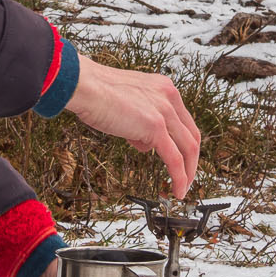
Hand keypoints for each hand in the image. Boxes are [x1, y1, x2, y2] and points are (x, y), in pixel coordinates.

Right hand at [63, 58, 200, 196]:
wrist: (83, 85)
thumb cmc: (94, 91)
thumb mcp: (125, 102)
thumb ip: (138, 119)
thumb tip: (142, 140)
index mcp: (163, 87)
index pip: (183, 120)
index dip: (184, 142)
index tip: (182, 158)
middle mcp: (169, 96)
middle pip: (192, 135)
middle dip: (192, 161)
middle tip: (187, 177)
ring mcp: (164, 111)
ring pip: (188, 148)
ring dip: (188, 172)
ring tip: (182, 189)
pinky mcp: (156, 127)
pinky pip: (175, 159)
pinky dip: (179, 177)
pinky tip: (177, 190)